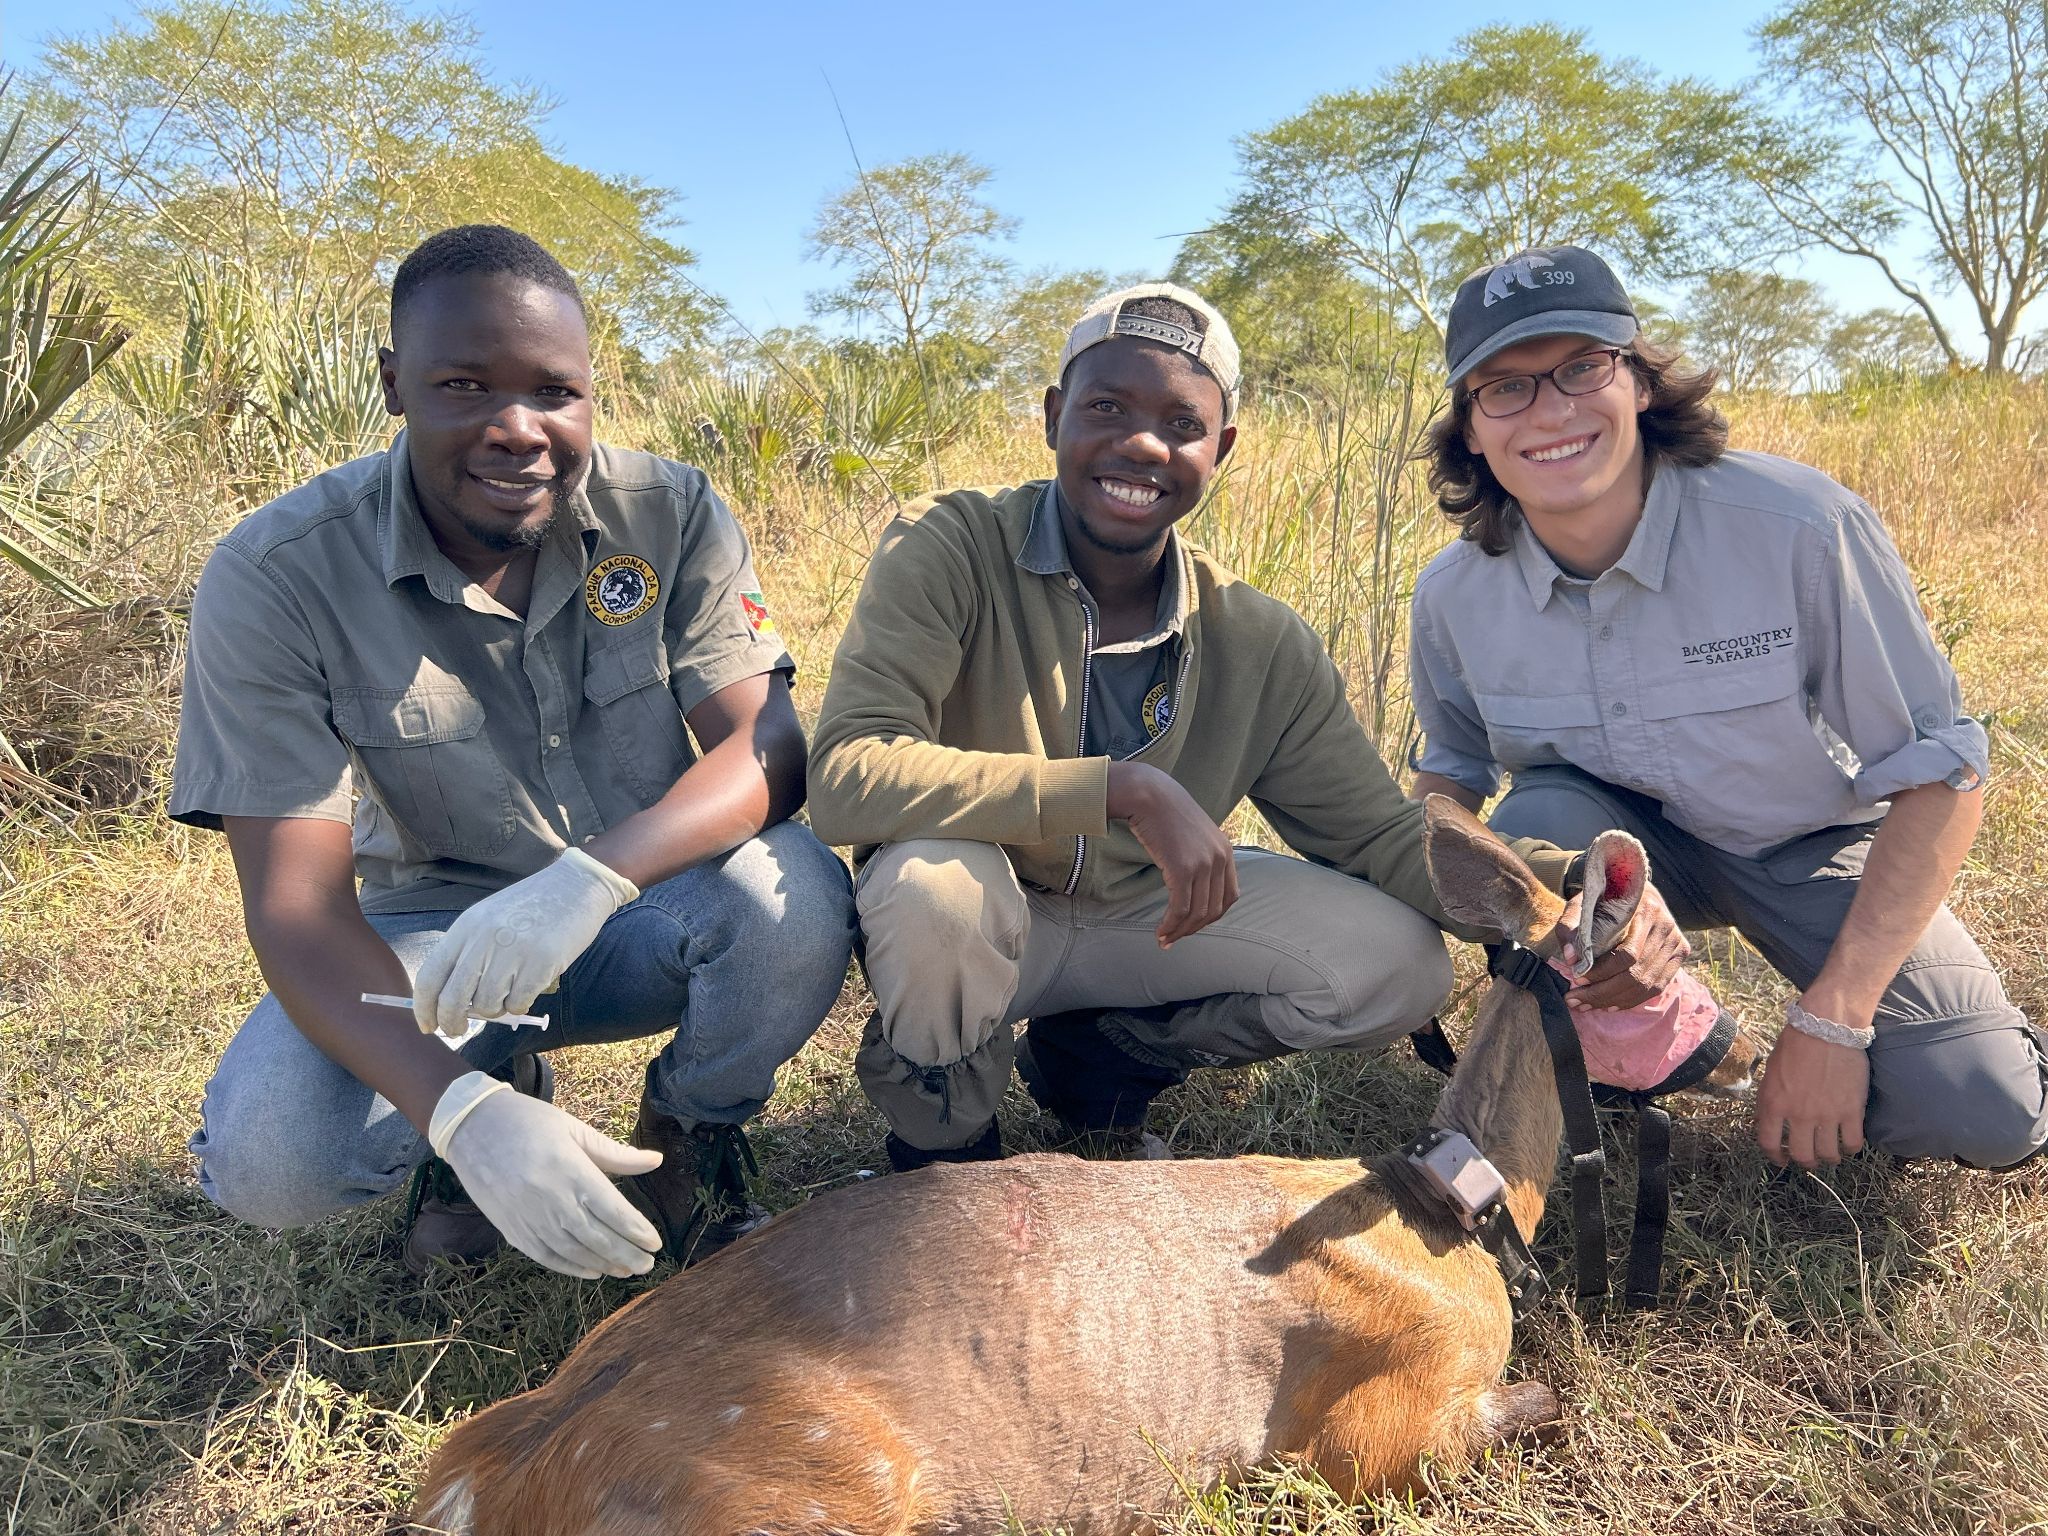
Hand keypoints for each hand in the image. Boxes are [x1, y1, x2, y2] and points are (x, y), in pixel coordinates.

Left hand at [412, 848, 638, 1037]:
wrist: (575, 886)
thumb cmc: (530, 908)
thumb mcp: (489, 920)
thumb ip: (469, 955)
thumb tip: (452, 1004)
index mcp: (466, 928)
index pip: (431, 976)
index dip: (423, 1008)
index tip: (427, 1025)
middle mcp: (485, 939)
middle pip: (453, 999)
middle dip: (452, 1023)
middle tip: (457, 1030)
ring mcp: (513, 951)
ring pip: (488, 1005)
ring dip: (494, 1011)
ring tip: (507, 995)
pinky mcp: (542, 962)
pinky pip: (519, 1003)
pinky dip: (520, 1006)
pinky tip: (527, 991)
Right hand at [431, 1072, 662, 1277]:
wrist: (471, 1127)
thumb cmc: (528, 1122)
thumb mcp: (574, 1129)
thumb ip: (616, 1153)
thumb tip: (657, 1160)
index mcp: (570, 1170)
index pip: (612, 1210)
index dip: (636, 1230)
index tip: (655, 1242)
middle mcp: (551, 1199)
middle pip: (597, 1237)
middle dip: (627, 1254)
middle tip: (648, 1264)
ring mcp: (529, 1218)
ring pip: (574, 1252)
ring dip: (604, 1264)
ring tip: (627, 1270)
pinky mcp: (511, 1229)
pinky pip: (545, 1256)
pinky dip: (571, 1268)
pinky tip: (592, 1271)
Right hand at [1107, 762, 1237, 946]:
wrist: (1148, 794)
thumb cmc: (1164, 813)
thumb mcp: (1193, 835)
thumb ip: (1200, 856)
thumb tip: (1191, 883)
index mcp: (1226, 852)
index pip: (1228, 897)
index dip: (1210, 917)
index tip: (1191, 925)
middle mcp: (1220, 859)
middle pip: (1213, 910)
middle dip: (1193, 929)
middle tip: (1174, 938)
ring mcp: (1203, 864)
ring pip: (1196, 913)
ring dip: (1179, 931)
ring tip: (1164, 939)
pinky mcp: (1183, 868)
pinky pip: (1180, 908)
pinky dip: (1170, 925)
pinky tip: (1160, 931)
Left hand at [1556, 880, 1688, 1009]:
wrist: (1632, 888)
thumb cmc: (1603, 898)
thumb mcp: (1582, 904)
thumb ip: (1570, 926)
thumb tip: (1571, 959)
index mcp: (1645, 909)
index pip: (1627, 953)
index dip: (1601, 971)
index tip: (1576, 978)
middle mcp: (1666, 925)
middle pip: (1637, 973)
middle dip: (1603, 992)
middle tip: (1575, 1000)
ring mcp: (1676, 940)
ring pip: (1647, 984)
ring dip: (1614, 1001)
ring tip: (1586, 1005)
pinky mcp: (1680, 953)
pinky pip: (1657, 986)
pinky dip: (1632, 1000)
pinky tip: (1610, 1005)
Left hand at [1755, 1020, 1868, 1168]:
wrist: (1825, 1028)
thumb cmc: (1795, 1046)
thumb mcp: (1770, 1074)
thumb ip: (1768, 1101)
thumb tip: (1768, 1123)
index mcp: (1773, 1104)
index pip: (1769, 1143)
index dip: (1775, 1157)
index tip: (1781, 1160)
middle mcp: (1799, 1114)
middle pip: (1801, 1155)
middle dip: (1805, 1162)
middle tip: (1809, 1159)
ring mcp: (1827, 1114)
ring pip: (1828, 1154)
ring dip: (1828, 1158)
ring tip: (1830, 1154)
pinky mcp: (1852, 1110)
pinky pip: (1853, 1142)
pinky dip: (1850, 1148)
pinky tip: (1848, 1144)